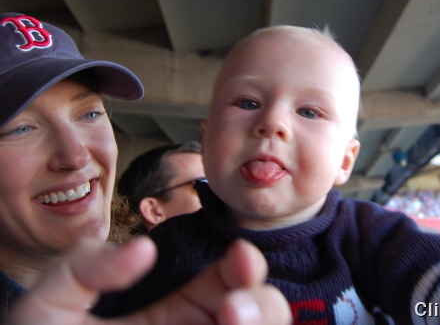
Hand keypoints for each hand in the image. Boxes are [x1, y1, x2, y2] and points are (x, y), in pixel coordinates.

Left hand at [5, 237, 291, 324]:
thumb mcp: (49, 309)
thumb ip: (84, 267)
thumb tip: (143, 250)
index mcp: (174, 314)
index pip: (229, 280)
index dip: (245, 263)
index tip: (238, 255)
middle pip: (263, 313)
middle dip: (262, 303)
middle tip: (232, 308)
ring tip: (231, 319)